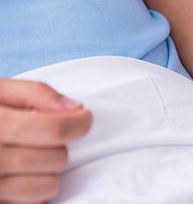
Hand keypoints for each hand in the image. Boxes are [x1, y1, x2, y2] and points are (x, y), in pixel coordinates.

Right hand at [0, 78, 91, 202]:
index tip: (83, 118)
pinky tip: (17, 175)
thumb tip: (75, 107)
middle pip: (55, 157)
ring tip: (29, 156)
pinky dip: (32, 192)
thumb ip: (35, 92)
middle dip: (59, 144)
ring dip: (49, 171)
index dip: (79, 122)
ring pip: (47, 186)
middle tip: (42, 136)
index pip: (54, 129)